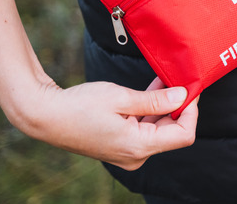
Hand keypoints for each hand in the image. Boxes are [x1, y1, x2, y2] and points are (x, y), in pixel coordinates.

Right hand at [23, 79, 198, 170]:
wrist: (45, 115)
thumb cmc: (79, 106)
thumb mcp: (122, 97)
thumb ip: (156, 100)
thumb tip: (182, 96)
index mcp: (138, 148)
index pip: (184, 135)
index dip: (191, 111)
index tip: (190, 90)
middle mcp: (135, 156)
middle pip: (172, 132)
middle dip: (178, 105)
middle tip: (180, 79)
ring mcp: (128, 152)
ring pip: (158, 128)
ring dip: (164, 105)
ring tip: (167, 79)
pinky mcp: (121, 144)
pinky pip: (144, 128)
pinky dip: (150, 110)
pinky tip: (154, 88)